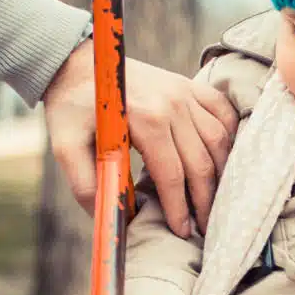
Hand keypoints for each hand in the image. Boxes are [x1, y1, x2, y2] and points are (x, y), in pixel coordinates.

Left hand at [43, 41, 239, 237]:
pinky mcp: (189, 85)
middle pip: (201, 162)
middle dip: (204, 201)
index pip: (172, 174)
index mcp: (146, 118)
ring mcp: (185, 91)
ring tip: (213, 200)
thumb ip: (87, 185)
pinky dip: (229, 137)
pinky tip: (222, 159)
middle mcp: (173, 102)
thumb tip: (112, 219)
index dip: (179, 208)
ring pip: (220, 140)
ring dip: (221, 174)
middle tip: (203, 227)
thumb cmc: (72, 106)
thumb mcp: (65, 146)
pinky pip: (223, 112)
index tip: (182, 231)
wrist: (78, 63)